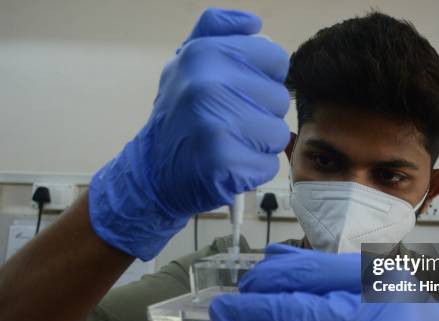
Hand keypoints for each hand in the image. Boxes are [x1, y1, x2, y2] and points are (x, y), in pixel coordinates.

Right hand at [89, 8, 289, 259]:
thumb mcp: (187, 60)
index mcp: (204, 54)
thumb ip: (218, 30)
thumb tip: (254, 24)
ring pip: (277, 133)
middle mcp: (208, 86)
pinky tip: (229, 165)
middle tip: (230, 122)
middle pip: (280, 99)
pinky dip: (253, 169)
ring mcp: (216, 127)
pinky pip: (268, 164)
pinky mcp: (225, 165)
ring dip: (260, 143)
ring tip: (230, 143)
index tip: (240, 91)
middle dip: (262, 114)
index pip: (275, 60)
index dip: (263, 78)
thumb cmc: (179, 113)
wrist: (152, 171)